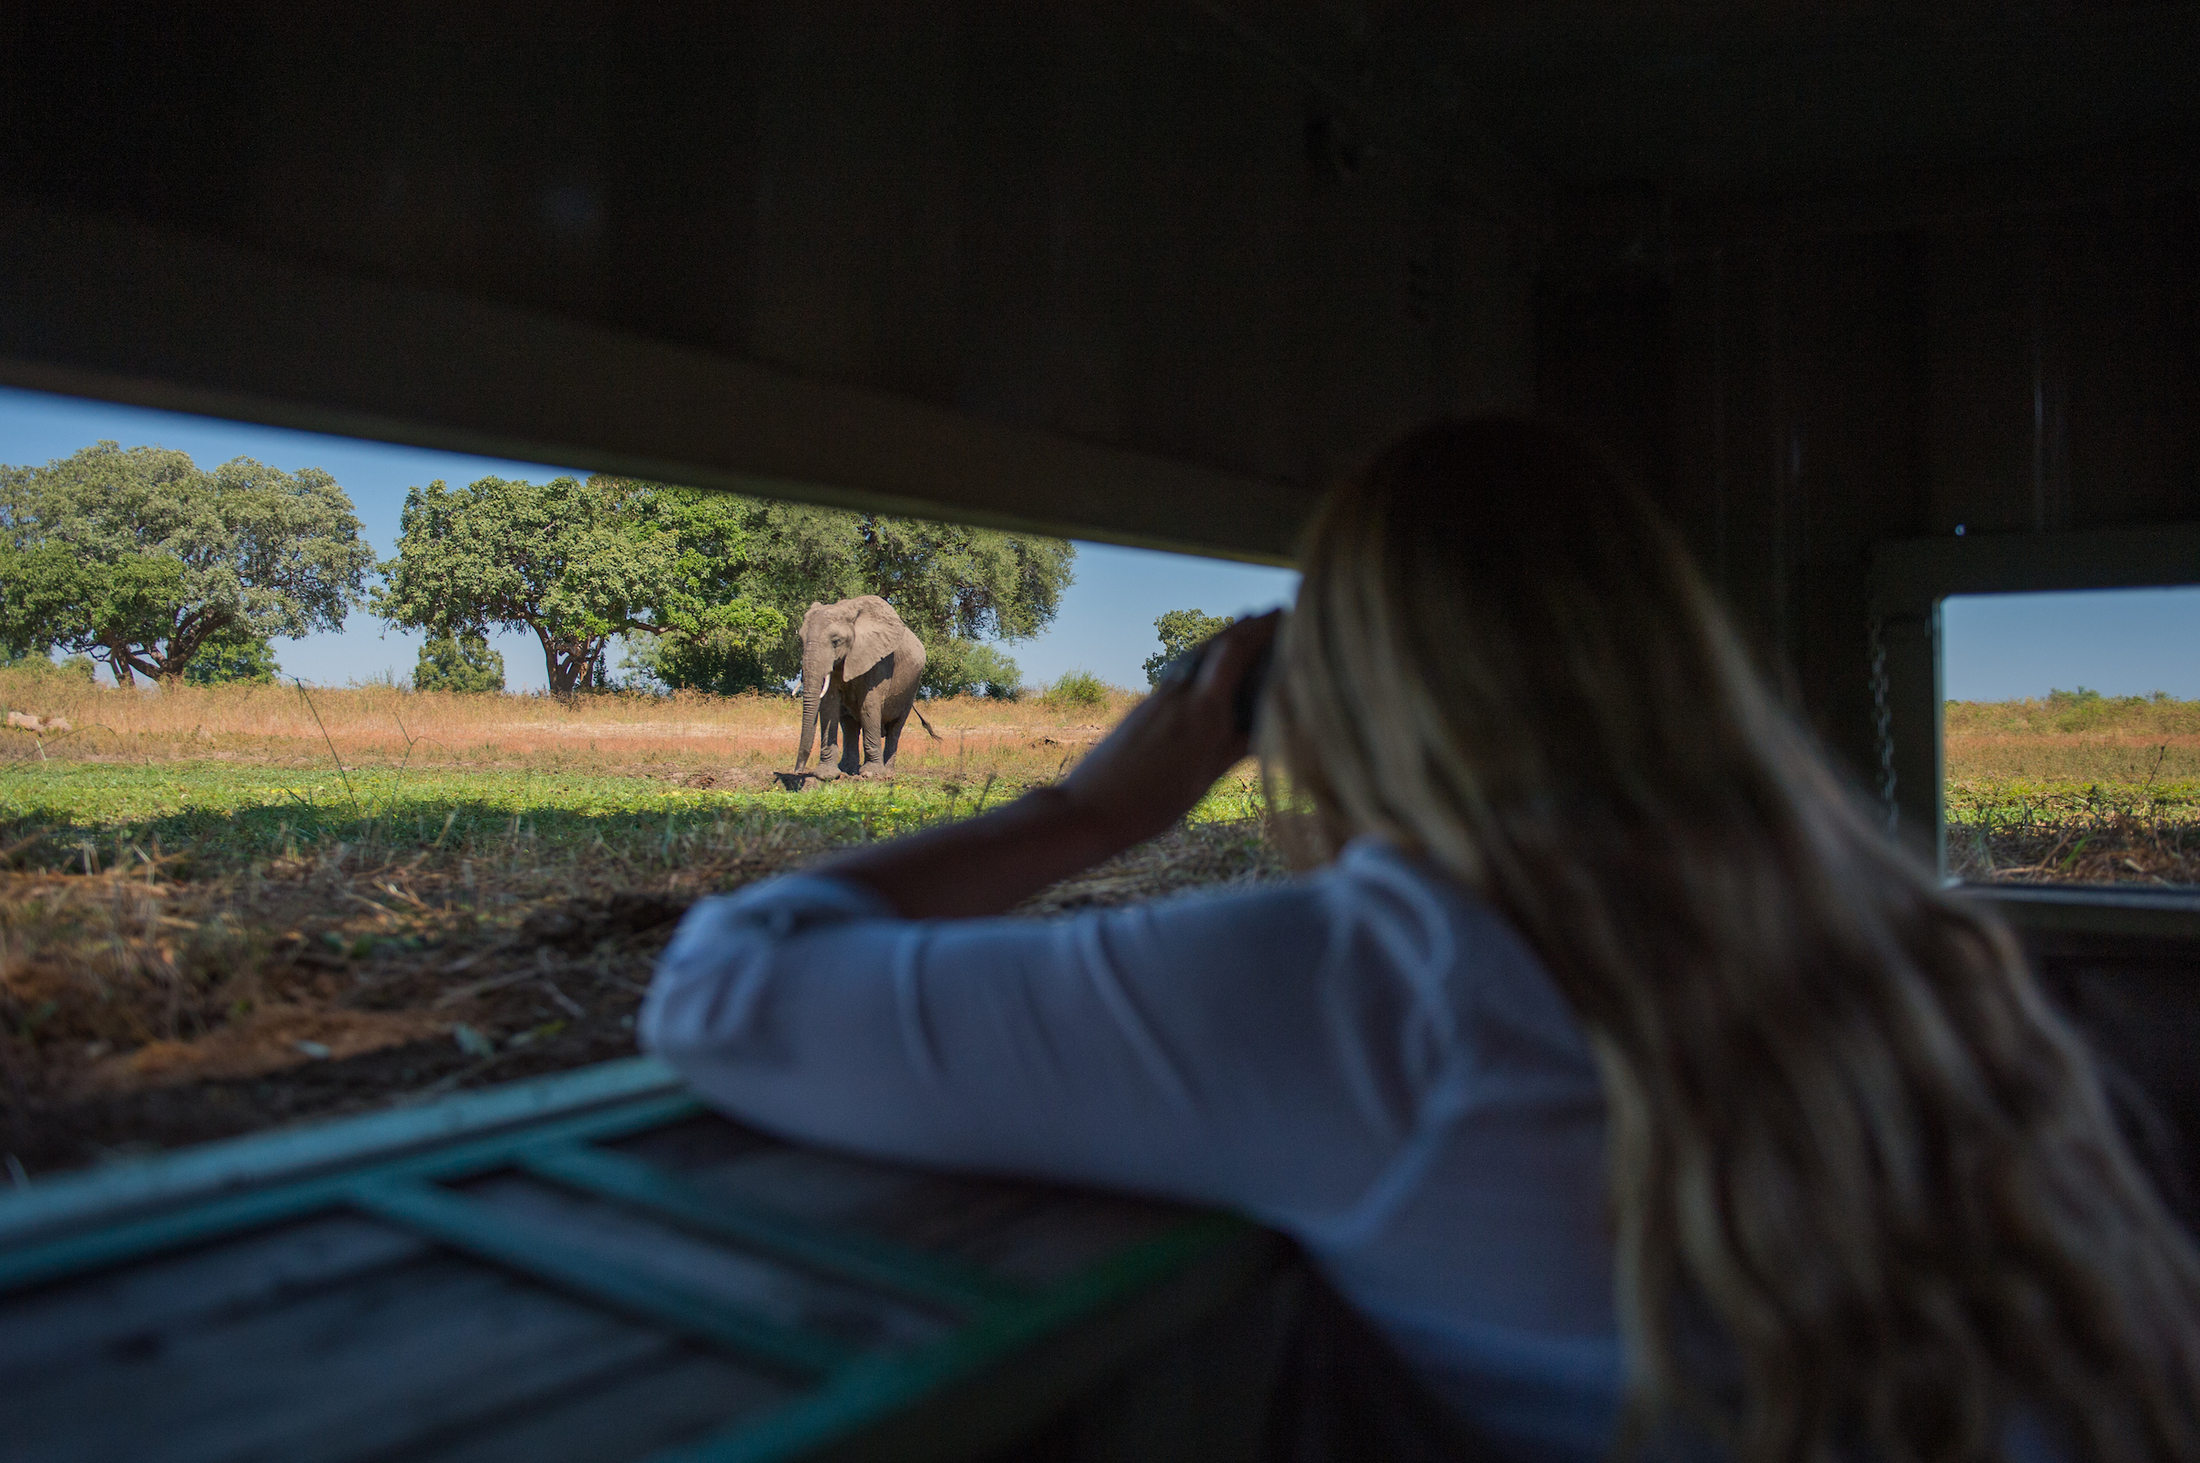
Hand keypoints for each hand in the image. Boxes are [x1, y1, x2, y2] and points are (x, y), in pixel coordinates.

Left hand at [1059, 611, 1281, 847]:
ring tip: (1244, 628)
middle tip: (1272, 613)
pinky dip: (1203, 658)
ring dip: (1223, 637)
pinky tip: (1205, 665)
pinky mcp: (1144, 707)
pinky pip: (1181, 670)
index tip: (1285, 612)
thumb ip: (1235, 749)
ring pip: (1196, 655)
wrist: (1088, 808)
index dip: (1262, 628)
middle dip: (1246, 626)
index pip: (1236, 652)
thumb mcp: (1203, 781)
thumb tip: (1267, 726)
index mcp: (1202, 712)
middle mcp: (1180, 695)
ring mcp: (1158, 698)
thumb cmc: (1149, 804)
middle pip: (1216, 645)